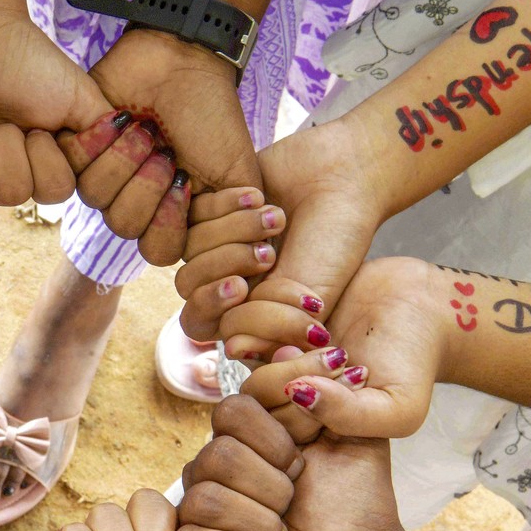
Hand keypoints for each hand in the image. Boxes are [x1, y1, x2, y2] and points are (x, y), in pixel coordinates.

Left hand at [0, 5, 106, 205]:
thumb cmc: (26, 55)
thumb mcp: (78, 93)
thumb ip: (102, 136)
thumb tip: (113, 166)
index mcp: (36, 159)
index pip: (50, 193)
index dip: (46, 164)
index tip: (41, 129)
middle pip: (9, 194)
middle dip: (9, 149)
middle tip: (5, 119)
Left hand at [76, 27, 262, 235]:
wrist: (183, 60)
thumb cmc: (213, 116)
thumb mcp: (238, 175)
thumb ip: (237, 227)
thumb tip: (239, 265)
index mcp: (171, 215)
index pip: (160, 252)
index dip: (169, 224)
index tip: (187, 184)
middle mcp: (135, 201)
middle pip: (124, 226)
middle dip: (147, 185)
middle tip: (166, 150)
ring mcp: (104, 176)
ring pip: (96, 197)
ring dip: (124, 158)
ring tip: (145, 128)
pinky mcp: (76, 148)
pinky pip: (69, 166)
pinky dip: (96, 139)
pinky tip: (118, 116)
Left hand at [180, 117, 384, 341]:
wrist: (343, 180)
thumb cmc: (335, 241)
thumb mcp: (311, 293)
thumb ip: (273, 327)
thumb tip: (231, 351)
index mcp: (245, 310)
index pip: (199, 323)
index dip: (211, 306)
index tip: (241, 287)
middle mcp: (226, 277)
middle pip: (188, 284)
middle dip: (225, 264)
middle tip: (266, 251)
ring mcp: (215, 242)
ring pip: (188, 248)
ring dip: (233, 230)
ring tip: (276, 216)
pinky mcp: (209, 206)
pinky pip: (188, 211)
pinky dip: (223, 204)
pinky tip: (258, 194)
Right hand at [180, 396, 410, 530]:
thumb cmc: (357, 508)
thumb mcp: (354, 435)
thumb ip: (327, 387)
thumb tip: (291, 341)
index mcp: (248, 435)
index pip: (234, 406)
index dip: (279, 429)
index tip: (312, 450)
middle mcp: (217, 468)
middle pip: (219, 452)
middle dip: (275, 483)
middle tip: (296, 500)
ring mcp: (202, 511)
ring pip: (209, 498)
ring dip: (263, 524)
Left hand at [237, 259, 449, 442]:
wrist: (419, 304)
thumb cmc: (412, 361)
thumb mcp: (397, 408)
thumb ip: (348, 416)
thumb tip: (295, 394)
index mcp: (305, 426)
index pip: (269, 428)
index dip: (301, 398)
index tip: (347, 373)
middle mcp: (280, 392)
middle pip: (250, 387)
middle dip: (293, 364)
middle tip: (336, 347)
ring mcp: (270, 349)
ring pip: (237, 338)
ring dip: (280, 323)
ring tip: (321, 320)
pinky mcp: (268, 311)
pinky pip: (247, 302)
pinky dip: (280, 295)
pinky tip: (314, 299)